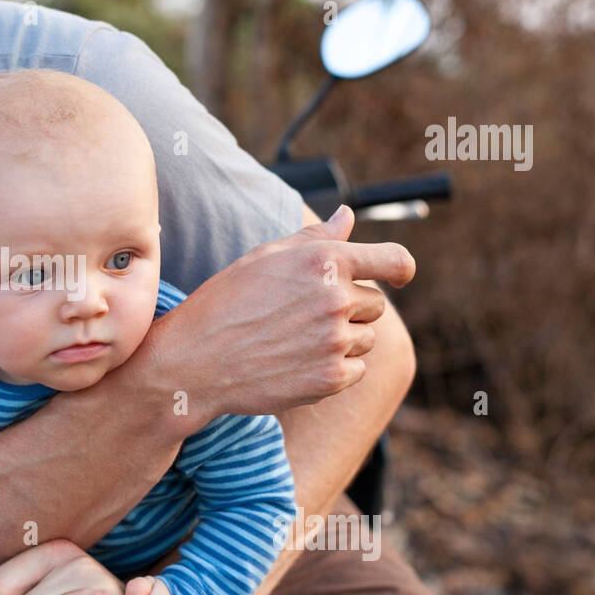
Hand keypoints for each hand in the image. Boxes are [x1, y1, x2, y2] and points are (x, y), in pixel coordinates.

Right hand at [140, 205, 414, 418]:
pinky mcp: (331, 378)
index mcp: (324, 260)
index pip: (395, 260)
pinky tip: (296, 364)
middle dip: (349, 309)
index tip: (398, 277)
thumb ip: (315, 238)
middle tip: (303, 317)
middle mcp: (336, 298)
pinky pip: (355, 371)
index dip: (401, 269)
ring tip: (295, 341)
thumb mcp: (264, 258)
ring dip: (341, 341)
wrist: (193, 361)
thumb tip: (348, 217)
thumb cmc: (224, 303)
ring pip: (366, 339)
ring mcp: (335, 341)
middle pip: (375, 304)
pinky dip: (333, 371)